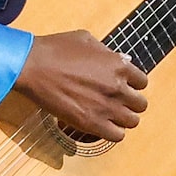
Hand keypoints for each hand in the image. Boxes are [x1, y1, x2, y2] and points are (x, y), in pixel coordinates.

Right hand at [20, 30, 146, 140]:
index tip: (123, 87)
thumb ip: (108, 52)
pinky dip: (112, 132)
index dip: (132, 85)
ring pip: (132, 122)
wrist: (33, 67)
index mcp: (119, 66)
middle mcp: (118, 87)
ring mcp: (106, 107)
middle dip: (130, 103)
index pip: (142, 82)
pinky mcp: (92, 123)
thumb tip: (122, 60)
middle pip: (140, 104)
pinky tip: (102, 126)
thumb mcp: (86, 40)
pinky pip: (117, 136)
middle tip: (116, 103)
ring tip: (110, 116)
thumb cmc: (55, 49)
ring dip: (123, 119)